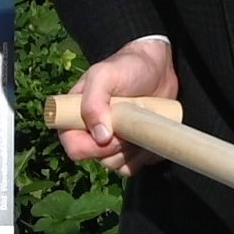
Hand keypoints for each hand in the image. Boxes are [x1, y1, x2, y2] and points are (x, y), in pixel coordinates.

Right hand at [62, 36, 176, 171]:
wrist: (159, 69)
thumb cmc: (127, 67)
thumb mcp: (104, 75)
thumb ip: (93, 102)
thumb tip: (99, 137)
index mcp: (76, 118)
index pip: (74, 147)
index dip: (91, 147)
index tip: (110, 132)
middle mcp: (91, 133)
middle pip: (98, 159)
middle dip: (118, 145)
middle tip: (130, 122)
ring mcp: (112, 143)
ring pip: (117, 165)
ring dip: (133, 149)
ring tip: (141, 121)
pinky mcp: (132, 149)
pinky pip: (135, 165)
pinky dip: (145, 155)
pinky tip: (150, 133)